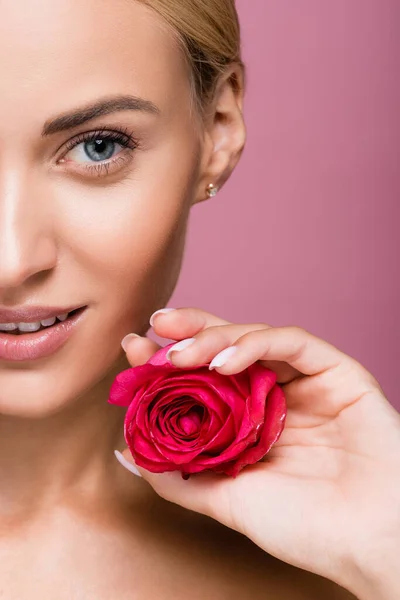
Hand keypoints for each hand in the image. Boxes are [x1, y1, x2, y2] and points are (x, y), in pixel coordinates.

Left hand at [118, 307, 399, 598]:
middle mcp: (276, 394)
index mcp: (252, 419)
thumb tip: (124, 451)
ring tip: (181, 354)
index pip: (204, 376)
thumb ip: (176, 474)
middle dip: (189, 332)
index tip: (135, 352)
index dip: (169, 359)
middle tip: (155, 328)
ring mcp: (305, 380)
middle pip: (227, 346)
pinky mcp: (335, 370)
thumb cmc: (303, 525)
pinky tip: (223, 362)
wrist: (366, 540)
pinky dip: (254, 344)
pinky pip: (292, 342)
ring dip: (214, 337)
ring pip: (255, 336)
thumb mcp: (225, 498)